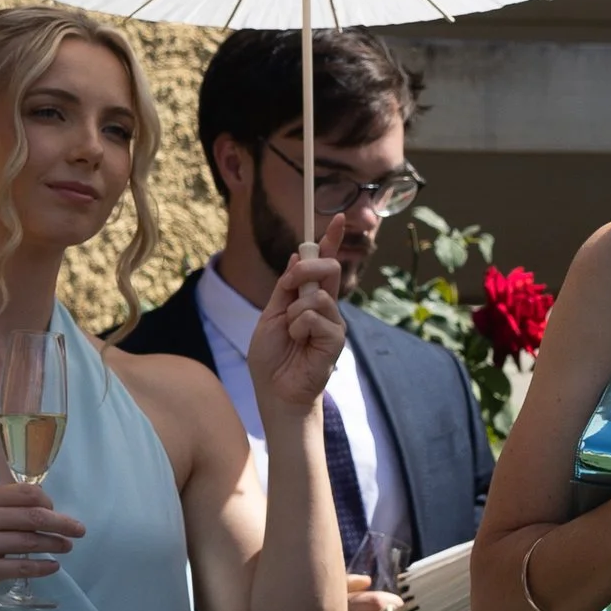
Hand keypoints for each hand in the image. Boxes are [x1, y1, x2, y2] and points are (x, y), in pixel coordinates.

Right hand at [0, 479, 85, 599]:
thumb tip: (40, 507)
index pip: (26, 493)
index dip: (48, 501)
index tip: (55, 510)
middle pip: (35, 516)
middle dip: (63, 523)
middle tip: (79, 530)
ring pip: (32, 541)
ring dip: (56, 544)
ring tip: (67, 546)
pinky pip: (23, 567)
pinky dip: (43, 566)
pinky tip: (53, 566)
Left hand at [245, 228, 348, 420]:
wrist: (275, 391)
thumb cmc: (271, 358)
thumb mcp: (270, 315)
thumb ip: (285, 288)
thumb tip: (299, 257)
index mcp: (308, 298)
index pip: (323, 264)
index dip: (331, 241)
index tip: (339, 219)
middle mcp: (325, 307)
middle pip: (328, 269)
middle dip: (307, 269)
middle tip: (290, 286)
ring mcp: (333, 322)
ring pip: (318, 295)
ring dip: (295, 312)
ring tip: (291, 334)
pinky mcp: (336, 339)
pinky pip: (315, 316)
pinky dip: (299, 327)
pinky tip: (299, 344)